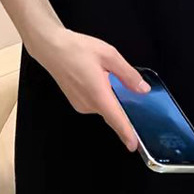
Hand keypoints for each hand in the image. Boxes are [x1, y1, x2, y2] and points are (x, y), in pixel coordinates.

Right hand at [28, 27, 149, 151]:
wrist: (51, 47)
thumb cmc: (78, 49)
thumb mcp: (109, 55)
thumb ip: (128, 74)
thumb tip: (143, 89)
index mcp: (98, 95)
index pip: (116, 119)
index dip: (126, 133)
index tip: (133, 146)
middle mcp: (88, 104)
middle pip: (112, 113)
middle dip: (123, 108)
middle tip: (129, 92)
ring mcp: (80, 104)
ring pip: (103, 106)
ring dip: (111, 98)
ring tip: (108, 76)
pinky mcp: (75, 101)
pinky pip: (95, 103)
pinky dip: (102, 96)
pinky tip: (99, 79)